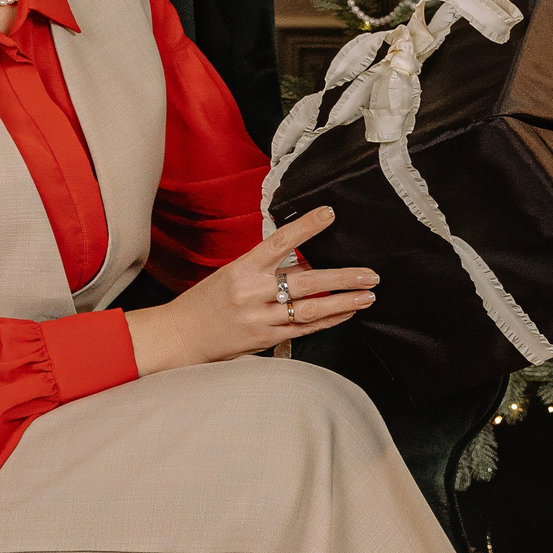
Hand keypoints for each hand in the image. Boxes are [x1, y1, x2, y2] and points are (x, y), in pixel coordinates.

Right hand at [127, 207, 376, 376]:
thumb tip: (305, 262)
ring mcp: (261, 318)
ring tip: (368, 295)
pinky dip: (328, 319)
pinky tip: (347, 312)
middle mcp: (253, 292)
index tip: (329, 214)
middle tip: (370, 273)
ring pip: (311, 309)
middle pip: (307, 281)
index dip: (306, 226)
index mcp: (243, 268)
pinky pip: (304, 328)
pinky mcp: (266, 338)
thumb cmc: (207, 301)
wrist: (181, 335)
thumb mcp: (231, 273)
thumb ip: (266, 267)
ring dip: (344, 301)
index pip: (280, 241)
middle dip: (343, 277)